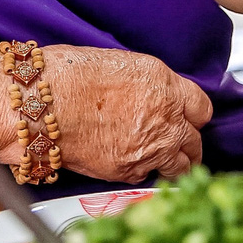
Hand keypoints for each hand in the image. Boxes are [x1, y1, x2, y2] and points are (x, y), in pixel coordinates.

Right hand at [41, 45, 212, 182]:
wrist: (40, 106)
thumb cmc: (69, 76)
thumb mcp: (123, 64)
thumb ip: (150, 85)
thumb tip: (157, 95)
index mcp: (166, 87)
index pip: (202, 108)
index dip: (193, 114)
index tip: (188, 118)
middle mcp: (166, 120)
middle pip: (195, 142)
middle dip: (188, 143)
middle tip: (179, 143)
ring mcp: (149, 149)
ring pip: (180, 167)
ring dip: (173, 164)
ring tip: (162, 160)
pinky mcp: (127, 173)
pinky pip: (146, 178)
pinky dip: (142, 173)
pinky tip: (129, 162)